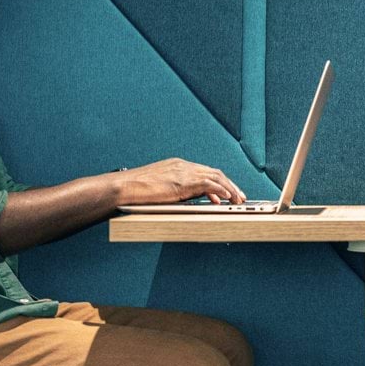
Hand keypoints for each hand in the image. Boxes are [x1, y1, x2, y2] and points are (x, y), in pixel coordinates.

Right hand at [114, 158, 245, 204]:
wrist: (125, 186)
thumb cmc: (136, 189)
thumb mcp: (160, 187)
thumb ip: (175, 189)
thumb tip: (187, 199)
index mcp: (178, 165)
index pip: (205, 172)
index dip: (219, 182)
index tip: (228, 193)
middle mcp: (183, 165)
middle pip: (214, 172)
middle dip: (229, 185)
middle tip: (239, 196)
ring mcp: (183, 172)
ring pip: (215, 177)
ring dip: (229, 188)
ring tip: (238, 199)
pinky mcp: (182, 182)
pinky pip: (207, 184)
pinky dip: (220, 190)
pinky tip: (226, 198)